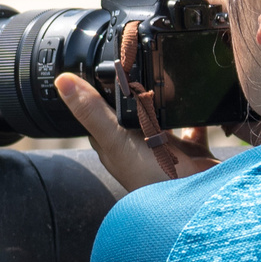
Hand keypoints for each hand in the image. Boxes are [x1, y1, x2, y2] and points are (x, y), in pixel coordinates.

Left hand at [55, 72, 217, 192]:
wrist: (194, 202)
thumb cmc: (149, 178)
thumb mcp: (115, 138)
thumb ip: (92, 110)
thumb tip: (62, 81)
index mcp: (115, 141)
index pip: (99, 111)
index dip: (96, 91)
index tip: (95, 65)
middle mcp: (138, 144)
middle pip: (132, 111)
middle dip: (135, 90)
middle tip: (137, 60)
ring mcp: (166, 148)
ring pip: (162, 116)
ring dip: (164, 99)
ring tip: (166, 72)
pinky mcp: (192, 151)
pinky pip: (194, 128)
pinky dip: (196, 115)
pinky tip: (198, 99)